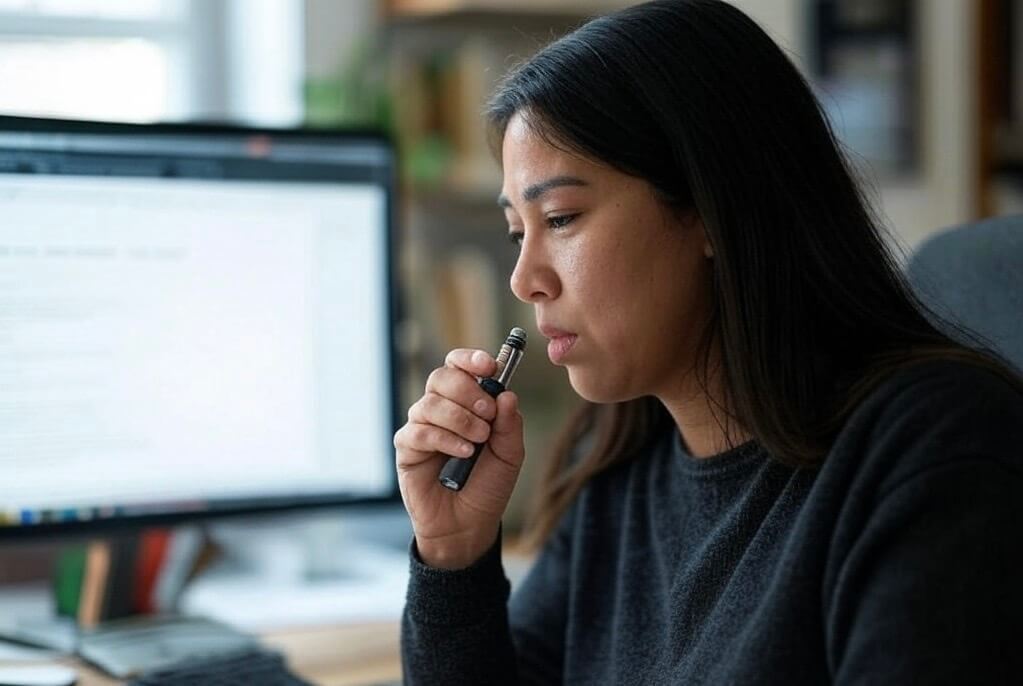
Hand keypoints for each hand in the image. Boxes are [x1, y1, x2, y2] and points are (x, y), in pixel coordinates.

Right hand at [393, 348, 525, 569]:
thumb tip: (507, 394)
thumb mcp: (510, 455)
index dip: (470, 360)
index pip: (458, 365)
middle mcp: (440, 409)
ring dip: (460, 419)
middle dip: (468, 391)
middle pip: (442, 377)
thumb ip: (509, 425)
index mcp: (465, 402)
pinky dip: (445, 438)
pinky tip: (463, 452)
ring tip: (478, 441)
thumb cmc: (487, 486)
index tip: (489, 366)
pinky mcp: (407, 449)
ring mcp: (421, 427)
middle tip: (487, 415)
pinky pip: (419, 431)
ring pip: (430, 403)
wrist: (468, 524)